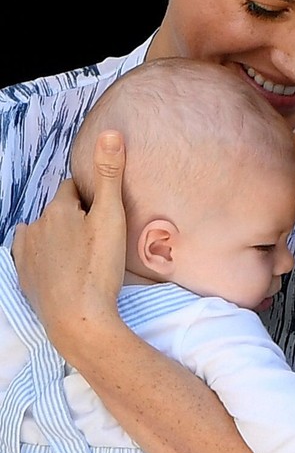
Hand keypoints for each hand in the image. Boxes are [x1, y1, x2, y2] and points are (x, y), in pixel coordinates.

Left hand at [12, 130, 127, 353]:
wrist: (78, 320)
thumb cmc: (98, 268)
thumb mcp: (111, 217)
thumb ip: (110, 174)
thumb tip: (111, 132)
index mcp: (56, 210)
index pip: (72, 188)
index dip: (91, 197)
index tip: (105, 214)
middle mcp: (34, 227)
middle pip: (59, 211)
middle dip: (76, 217)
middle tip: (100, 237)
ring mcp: (26, 255)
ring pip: (45, 233)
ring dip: (60, 236)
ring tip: (84, 254)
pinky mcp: (24, 278)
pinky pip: (36, 256)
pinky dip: (48, 257)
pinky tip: (66, 269)